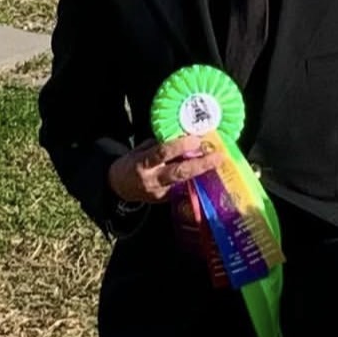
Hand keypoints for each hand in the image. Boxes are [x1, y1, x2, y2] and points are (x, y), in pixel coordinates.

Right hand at [108, 135, 222, 204]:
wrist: (119, 187)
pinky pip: (183, 189)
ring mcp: (160, 193)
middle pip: (179, 172)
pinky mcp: (165, 201)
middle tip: (218, 156)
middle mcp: (152, 180)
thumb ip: (160, 144)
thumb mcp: (141, 149)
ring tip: (218, 163)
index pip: (163, 153)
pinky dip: (196, 181)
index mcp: (143, 163)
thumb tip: (183, 135)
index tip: (197, 138)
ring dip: (202, 173)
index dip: (180, 146)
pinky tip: (209, 174)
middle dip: (201, 164)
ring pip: (185, 183)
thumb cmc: (132, 163)